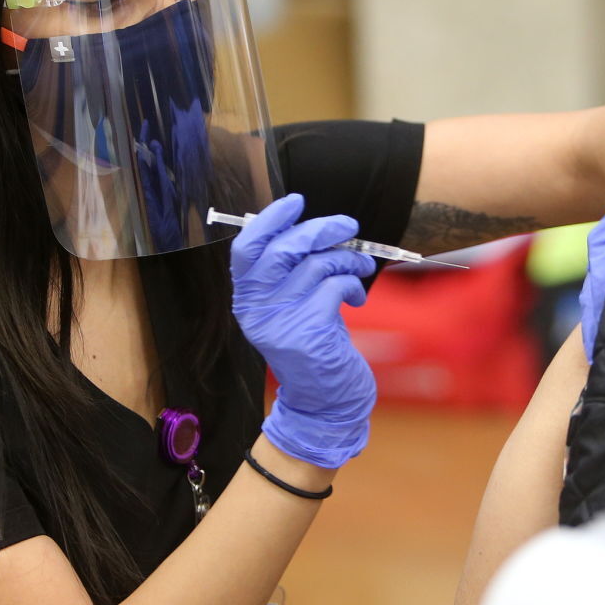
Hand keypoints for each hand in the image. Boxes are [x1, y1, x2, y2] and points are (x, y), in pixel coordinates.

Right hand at [230, 194, 378, 467]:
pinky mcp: (309, 333)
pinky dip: (352, 284)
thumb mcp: (291, 308)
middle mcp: (257, 310)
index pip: (246, 249)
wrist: (323, 402)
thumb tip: (313, 227)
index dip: (270, 220)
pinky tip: (355, 296)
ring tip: (358, 267)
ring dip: (346, 259)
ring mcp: (281, 323)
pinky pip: (335, 287)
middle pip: (283, 249)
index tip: (296, 202)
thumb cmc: (312, 347)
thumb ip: (292, 273)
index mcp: (247, 300)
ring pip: (316, 265)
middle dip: (320, 229)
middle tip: (348, 226)